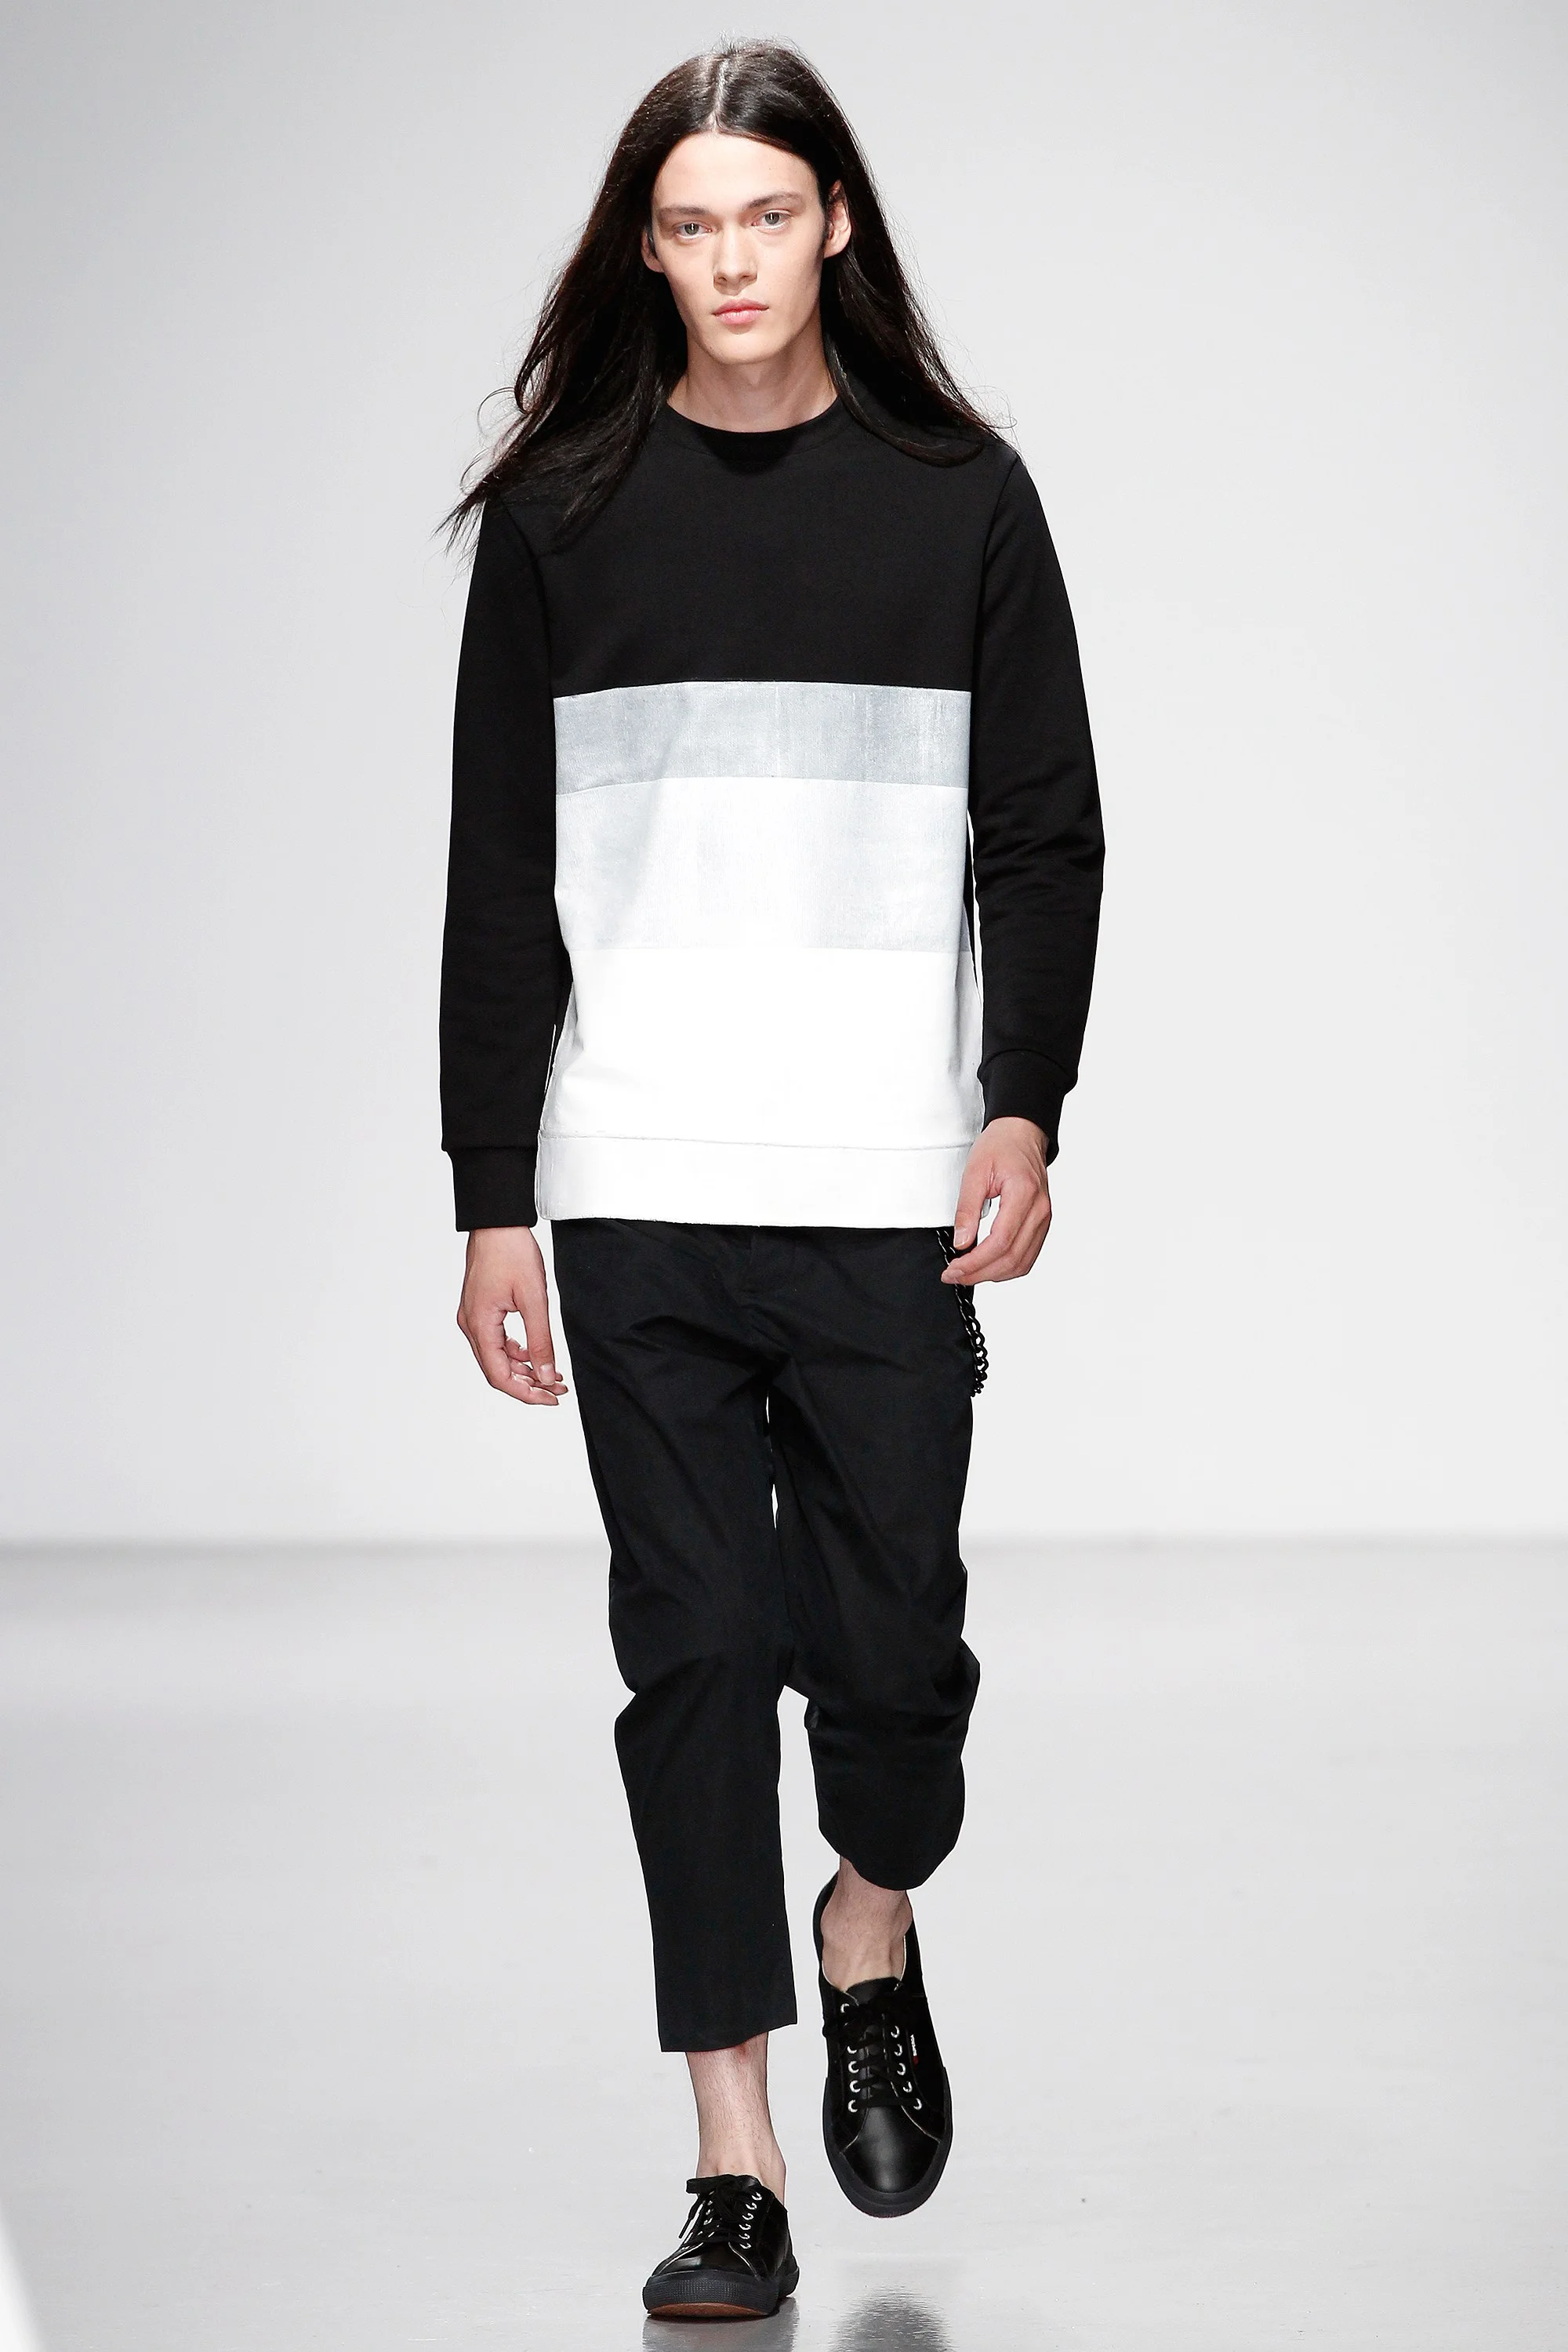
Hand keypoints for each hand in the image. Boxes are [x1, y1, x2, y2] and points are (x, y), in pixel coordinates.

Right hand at [456, 1226, 568, 1404]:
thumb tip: (546, 1375)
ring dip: (523, 1369)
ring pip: (496, 1358)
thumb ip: (541, 1341)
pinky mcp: (479, 1309)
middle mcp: (470, 1325)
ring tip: (552, 1374)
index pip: (499, 1376)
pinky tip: (535, 1354)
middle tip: (557, 1390)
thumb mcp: (534, 1299)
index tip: (551, 1398)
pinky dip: (515, 1352)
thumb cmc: (511, 1252)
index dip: (526, 1393)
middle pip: (496, 1371)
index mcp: (480, 1325)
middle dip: (528, 1384)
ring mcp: (472, 1317)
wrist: (497, 1223)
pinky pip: (495, 1341)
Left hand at [941, 1118, 1051, 1284]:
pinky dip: (1007, 1267)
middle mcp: (1040, 1210)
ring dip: (993, 1275)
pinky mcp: (1041, 1224)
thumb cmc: (1000, 1146)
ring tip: (967, 1273)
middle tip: (954, 1275)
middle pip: (1012, 1258)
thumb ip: (967, 1209)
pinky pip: (1027, 1256)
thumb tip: (961, 1242)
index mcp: (1024, 1194)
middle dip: (980, 1273)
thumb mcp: (974, 1172)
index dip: (975, 1262)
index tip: (953, 1268)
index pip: (1000, 1241)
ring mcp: (1044, 1219)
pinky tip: (987, 1266)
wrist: (1022, 1134)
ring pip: (1022, 1263)